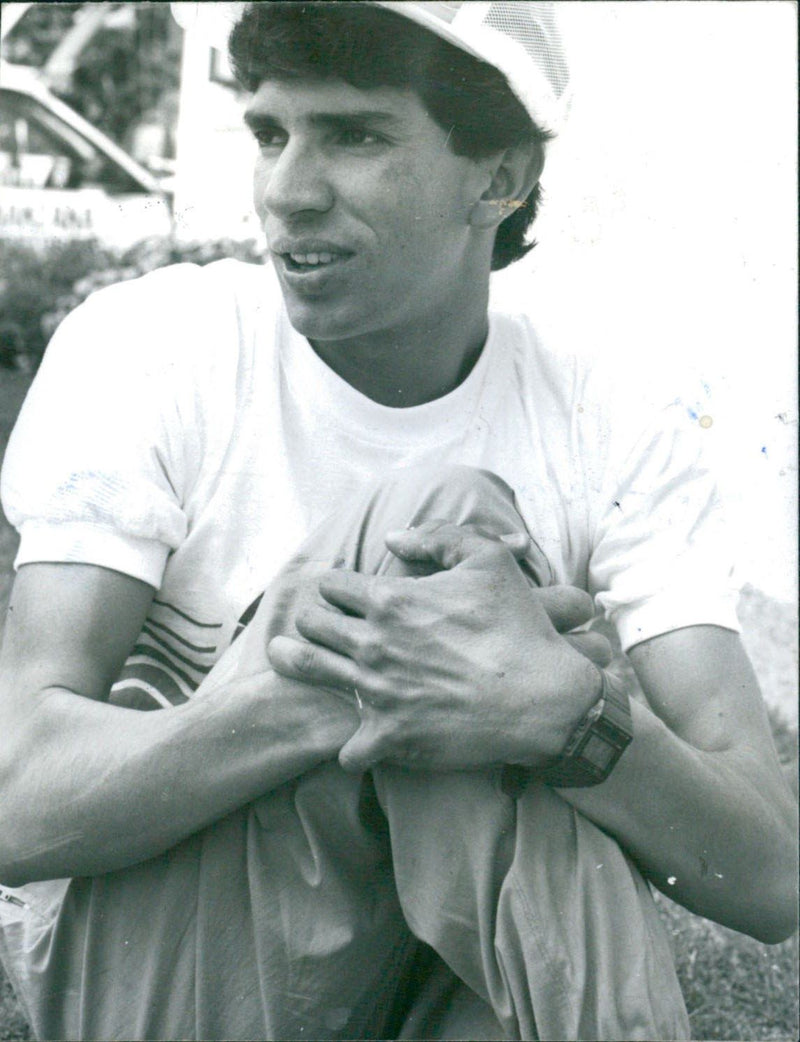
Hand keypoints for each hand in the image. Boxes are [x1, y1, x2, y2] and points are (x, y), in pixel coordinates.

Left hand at [268, 521, 605, 772]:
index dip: (334, 586)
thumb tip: (393, 537)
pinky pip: (347, 748)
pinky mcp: (389, 736)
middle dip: (313, 618)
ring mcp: (376, 692)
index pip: (330, 585)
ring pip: (307, 669)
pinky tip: (356, 738)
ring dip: (294, 661)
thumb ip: (437, 537)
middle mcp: (372, 643)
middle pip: (310, 623)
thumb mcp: (489, 558)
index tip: (341, 594)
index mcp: (390, 599)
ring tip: (284, 656)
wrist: (543, 696)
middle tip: (319, 623)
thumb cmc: (518, 625)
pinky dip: (351, 744)